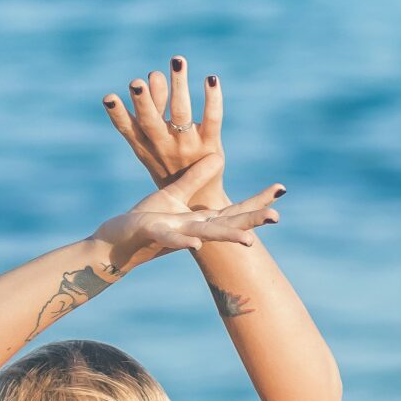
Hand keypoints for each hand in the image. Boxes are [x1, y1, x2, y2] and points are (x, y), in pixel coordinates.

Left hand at [93, 158, 282, 272]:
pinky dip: (184, 241)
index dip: (257, 200)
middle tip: (277, 218)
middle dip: (253, 220)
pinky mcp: (156, 234)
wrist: (119, 242)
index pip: (234, 210)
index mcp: (200, 218)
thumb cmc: (147, 219)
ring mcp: (177, 233)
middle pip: (228, 223)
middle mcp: (194, 228)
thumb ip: (195, 178)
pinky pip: (172, 238)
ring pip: (207, 234)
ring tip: (249, 241)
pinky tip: (196, 242)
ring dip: (228, 236)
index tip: (281, 189)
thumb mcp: (174, 194)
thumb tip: (218, 158)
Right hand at [103, 58, 227, 205]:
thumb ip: (153, 110)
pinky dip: (212, 98)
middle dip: (145, 102)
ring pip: (182, 112)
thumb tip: (154, 74)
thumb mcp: (154, 144)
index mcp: (146, 147)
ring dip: (178, 85)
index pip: (129, 129)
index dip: (118, 115)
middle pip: (152, 122)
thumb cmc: (172, 166)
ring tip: (177, 60)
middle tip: (137, 82)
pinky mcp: (211, 145)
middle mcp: (164, 147)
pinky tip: (211, 79)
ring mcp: (187, 146)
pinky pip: (212, 118)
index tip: (108, 98)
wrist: (200, 200)